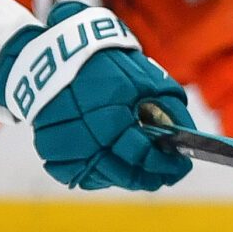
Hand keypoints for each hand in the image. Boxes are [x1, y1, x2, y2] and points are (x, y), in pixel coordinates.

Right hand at [0, 1, 197, 190]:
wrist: (57, 53)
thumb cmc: (109, 63)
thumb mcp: (148, 79)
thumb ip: (170, 110)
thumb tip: (185, 141)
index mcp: (111, 113)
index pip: (141, 154)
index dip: (165, 165)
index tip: (180, 167)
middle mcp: (84, 132)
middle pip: (120, 173)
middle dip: (147, 179)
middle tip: (163, 177)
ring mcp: (63, 142)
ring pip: (98, 177)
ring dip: (122, 177)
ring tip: (140, 170)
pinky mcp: (47, 146)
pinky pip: (74, 173)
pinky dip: (95, 173)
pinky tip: (110, 164)